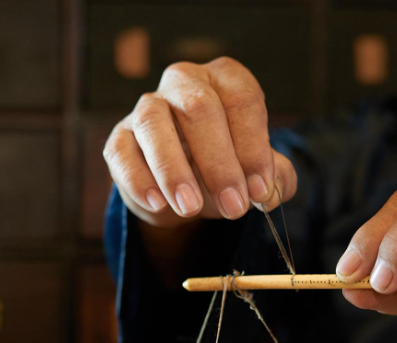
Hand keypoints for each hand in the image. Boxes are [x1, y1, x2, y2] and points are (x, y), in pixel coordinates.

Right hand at [103, 57, 296, 227]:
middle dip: (219, 163)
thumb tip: (273, 189)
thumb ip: (276, 178)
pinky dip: (139, 180)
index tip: (260, 190)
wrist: (181, 188)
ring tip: (190, 208)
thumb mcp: (256, 173)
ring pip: (153, 124)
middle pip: (199, 107)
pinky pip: (122, 152)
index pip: (242, 100)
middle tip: (234, 207)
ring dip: (173, 170)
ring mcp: (147, 106)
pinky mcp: (120, 137)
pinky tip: (158, 204)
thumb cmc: (223, 168)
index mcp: (225, 80)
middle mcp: (184, 82)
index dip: (254, 147)